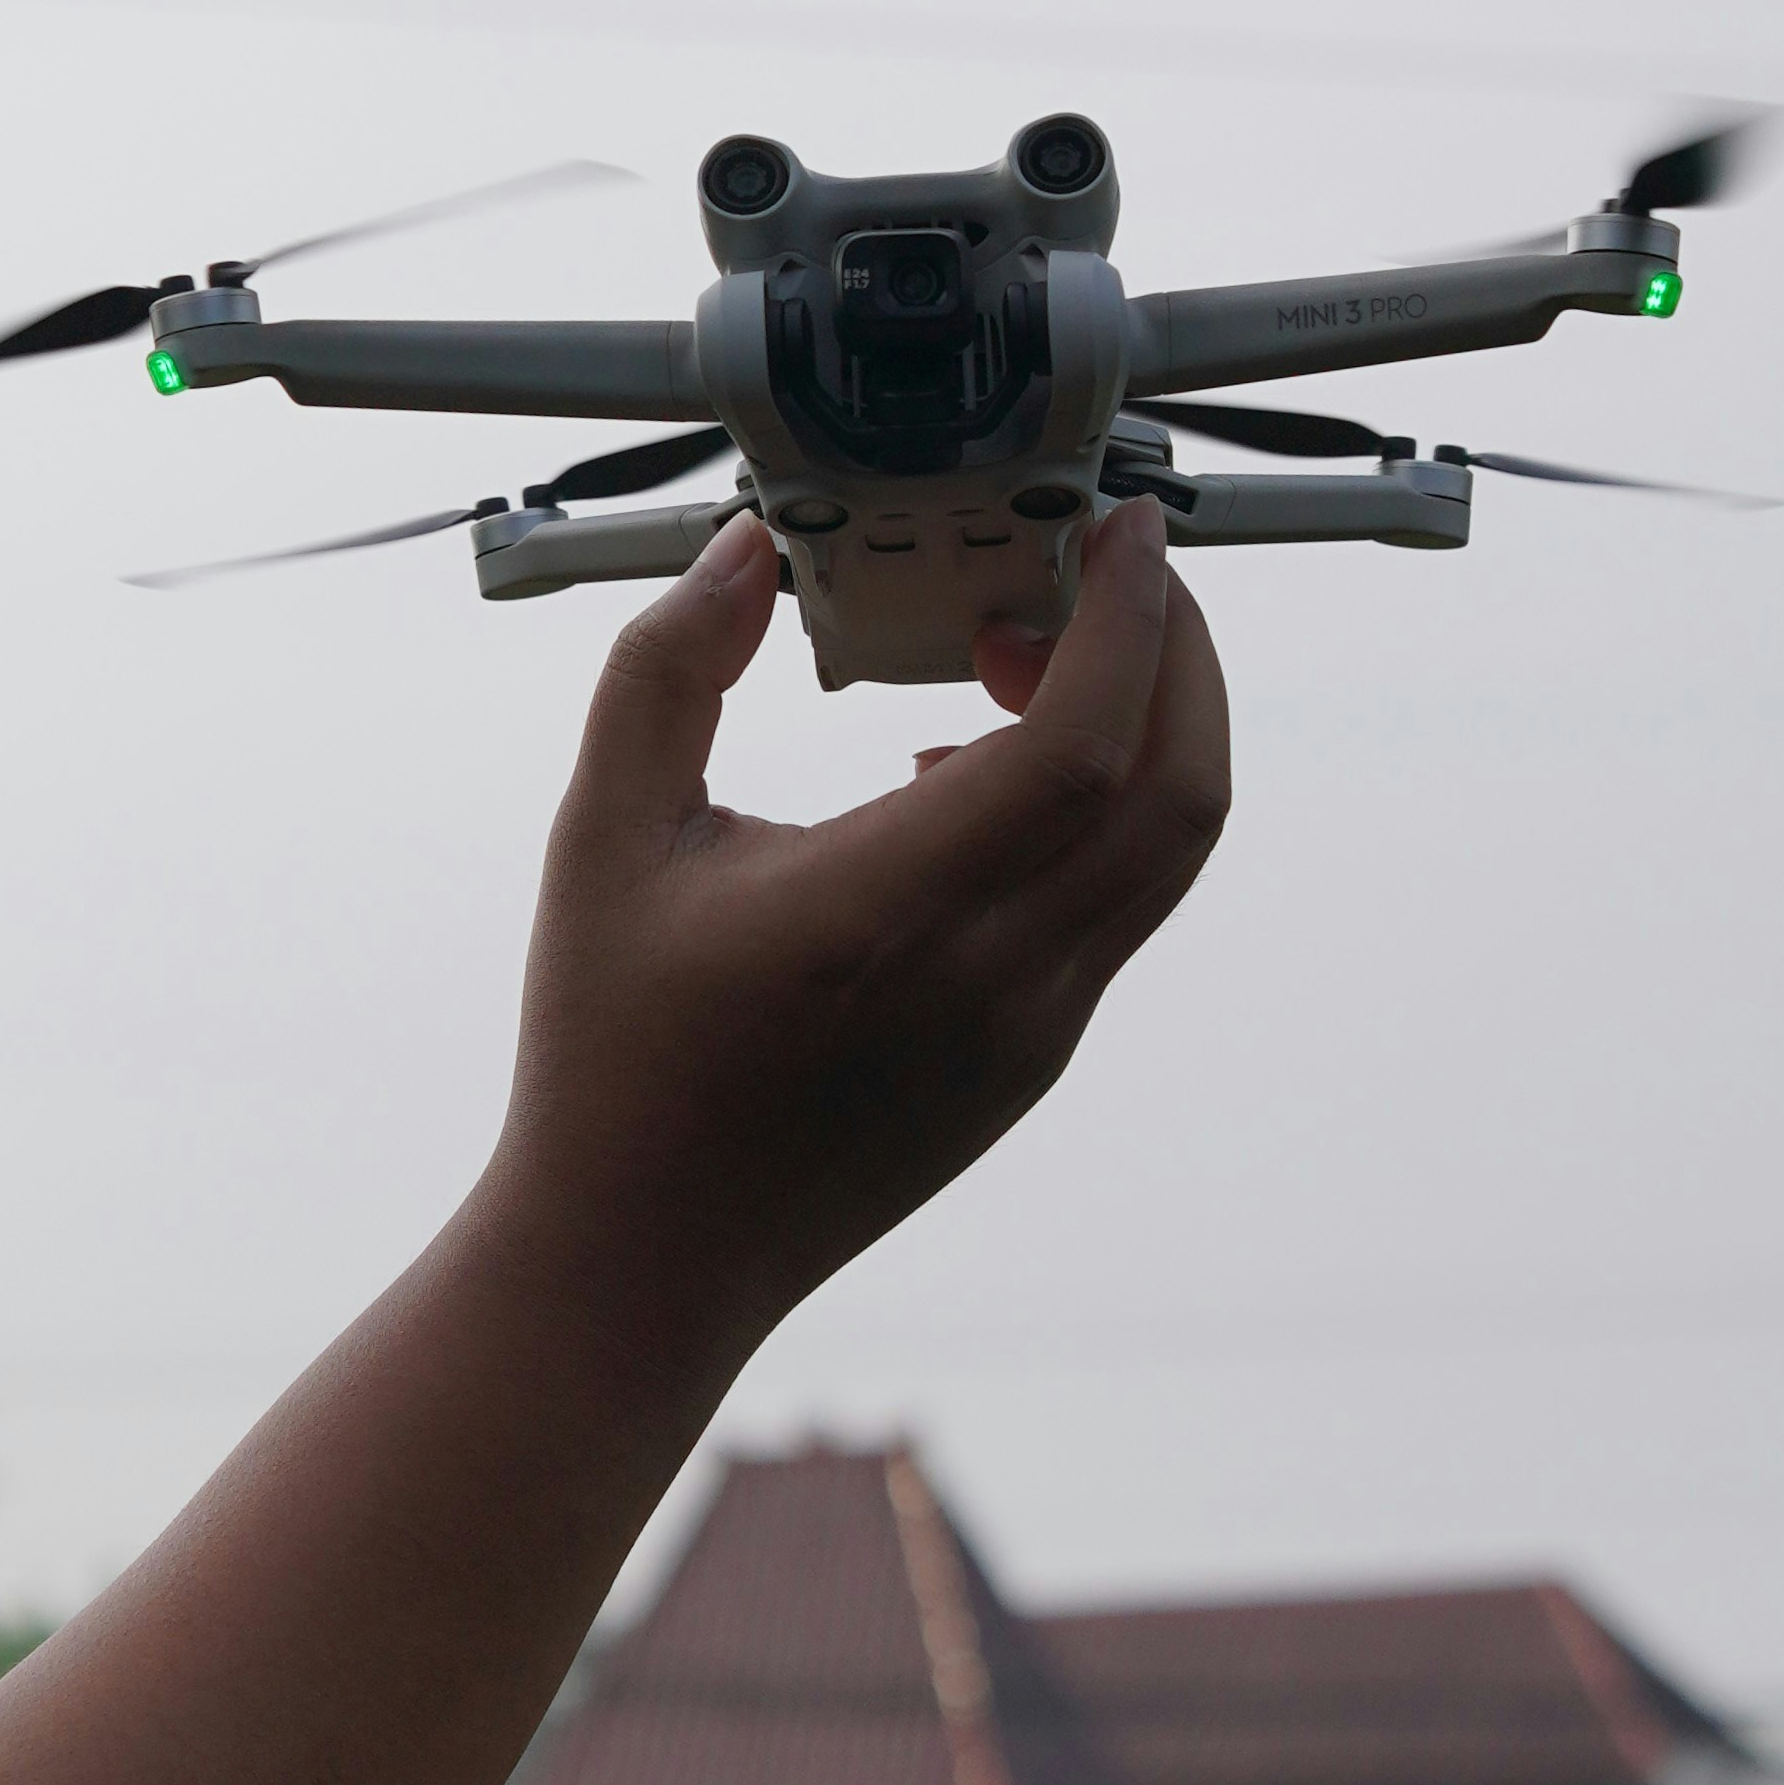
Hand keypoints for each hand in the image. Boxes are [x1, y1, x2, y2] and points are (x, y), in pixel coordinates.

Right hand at [485, 499, 1230, 1342]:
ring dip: (1141, 724)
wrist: (643, 1258)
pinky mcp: (1035, 1055)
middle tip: (1097, 566)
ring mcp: (1031, 1028)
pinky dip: (1099, 800)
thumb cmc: (611, 1051)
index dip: (1130, 619)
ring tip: (1021, 655)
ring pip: (1167, 849)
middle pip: (1180, 790)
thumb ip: (668, 673)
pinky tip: (970, 770)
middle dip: (1172, 648)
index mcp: (890, 917)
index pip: (1085, 749)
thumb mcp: (603, 837)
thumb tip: (747, 551)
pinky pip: (1118, 902)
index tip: (1116, 526)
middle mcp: (994, 981)